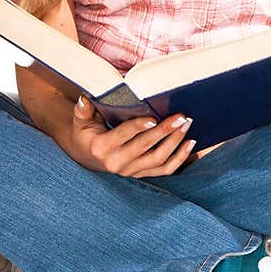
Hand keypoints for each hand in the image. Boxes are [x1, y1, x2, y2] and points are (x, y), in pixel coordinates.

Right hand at [69, 96, 196, 177]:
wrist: (87, 156)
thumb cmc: (86, 132)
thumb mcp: (80, 121)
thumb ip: (83, 109)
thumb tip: (86, 97)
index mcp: (102, 148)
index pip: (123, 136)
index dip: (138, 127)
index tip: (154, 118)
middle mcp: (116, 163)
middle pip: (145, 147)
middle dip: (164, 131)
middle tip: (180, 117)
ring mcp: (130, 171)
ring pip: (158, 159)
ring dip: (175, 142)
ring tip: (186, 124)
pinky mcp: (141, 174)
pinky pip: (165, 170)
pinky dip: (180, 158)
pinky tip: (190, 143)